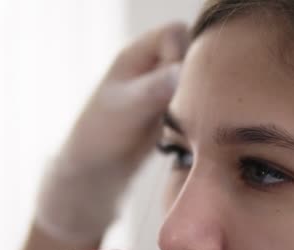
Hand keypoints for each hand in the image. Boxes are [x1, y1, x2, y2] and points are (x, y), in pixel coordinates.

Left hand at [35, 22, 188, 242]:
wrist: (98, 172)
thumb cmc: (102, 136)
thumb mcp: (128, 108)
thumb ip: (154, 88)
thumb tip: (182, 69)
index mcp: (135, 55)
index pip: (174, 33)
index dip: (179, 53)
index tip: (174, 82)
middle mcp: (150, 67)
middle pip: (190, 52)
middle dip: (192, 74)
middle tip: (181, 102)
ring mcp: (161, 88)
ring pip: (195, 78)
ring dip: (195, 95)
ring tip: (180, 117)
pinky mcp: (169, 109)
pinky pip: (194, 100)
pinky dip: (195, 110)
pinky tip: (183, 128)